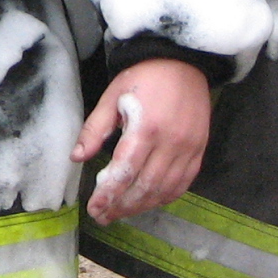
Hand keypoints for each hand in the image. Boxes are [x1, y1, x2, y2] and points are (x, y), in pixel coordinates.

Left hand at [73, 57, 211, 224]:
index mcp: (146, 128)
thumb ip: (95, 129)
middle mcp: (171, 142)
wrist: (183, 60)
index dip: (108, 195)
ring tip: (120, 213)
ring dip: (141, 206)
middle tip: (102, 216)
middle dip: (121, 206)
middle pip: (144, 187)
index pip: (125, 172)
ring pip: (164, 190)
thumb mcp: (112, 96)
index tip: (94, 208)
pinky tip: (148, 201)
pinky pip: (183, 184)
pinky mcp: (199, 150)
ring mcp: (189, 148)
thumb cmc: (144, 76)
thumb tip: (77, 157)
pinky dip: (164, 197)